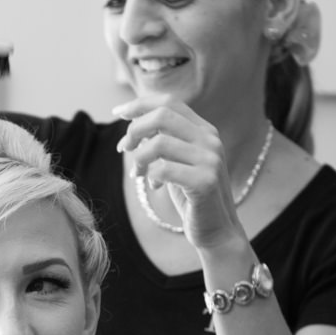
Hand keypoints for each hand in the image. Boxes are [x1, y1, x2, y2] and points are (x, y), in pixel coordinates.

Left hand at [113, 94, 246, 249]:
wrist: (217, 231)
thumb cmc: (192, 197)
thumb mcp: (177, 162)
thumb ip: (163, 142)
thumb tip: (132, 127)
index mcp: (204, 130)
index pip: (169, 102)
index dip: (139, 104)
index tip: (118, 112)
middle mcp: (210, 140)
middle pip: (162, 115)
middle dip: (134, 129)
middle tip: (124, 148)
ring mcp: (210, 160)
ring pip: (159, 143)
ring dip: (139, 158)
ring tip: (138, 174)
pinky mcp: (205, 182)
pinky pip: (163, 169)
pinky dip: (150, 176)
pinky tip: (152, 186)